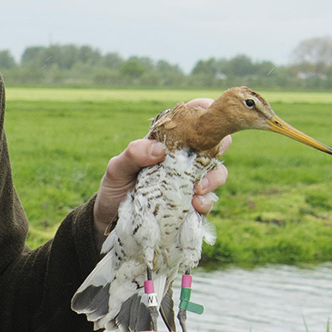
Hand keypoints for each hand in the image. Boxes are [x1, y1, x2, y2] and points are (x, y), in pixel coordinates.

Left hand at [92, 98, 230, 247]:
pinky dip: (206, 201)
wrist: (112, 221)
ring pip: (217, 172)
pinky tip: (194, 205)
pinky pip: (210, 200)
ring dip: (213, 178)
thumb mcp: (117, 167)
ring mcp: (191, 181)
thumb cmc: (116, 186)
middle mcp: (184, 158)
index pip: (192, 118)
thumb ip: (133, 153)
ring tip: (196, 189)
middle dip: (220, 144)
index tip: (206, 114)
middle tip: (208, 155)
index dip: (204, 110)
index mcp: (168, 141)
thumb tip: (160, 149)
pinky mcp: (193, 205)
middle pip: (216, 142)